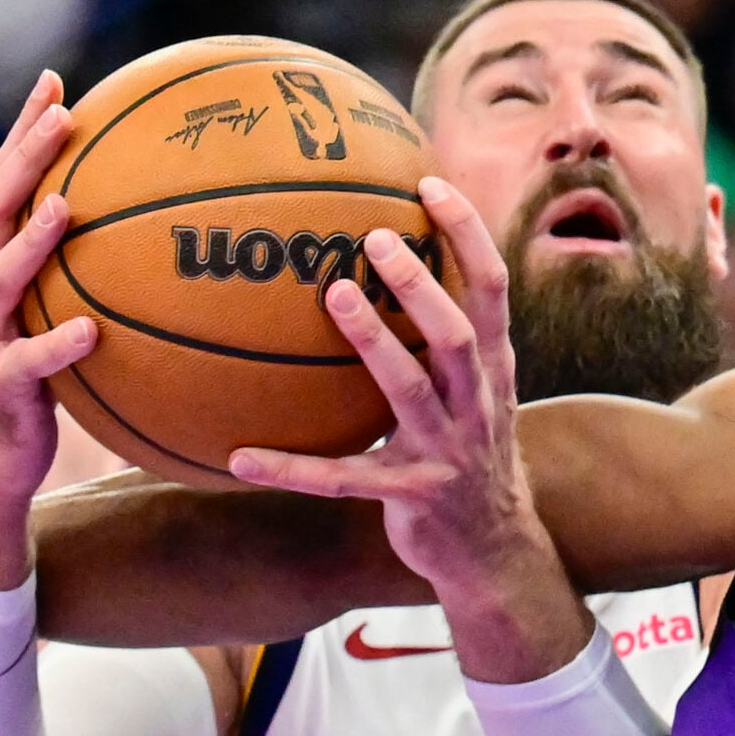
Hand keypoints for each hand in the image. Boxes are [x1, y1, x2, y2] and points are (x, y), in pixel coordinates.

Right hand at [0, 71, 97, 591]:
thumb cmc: (29, 389)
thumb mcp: (50, 322)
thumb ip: (80, 277)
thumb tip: (154, 234)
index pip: (3, 183)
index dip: (23, 132)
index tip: (56, 80)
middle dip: (23, 158)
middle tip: (60, 115)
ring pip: (1, 278)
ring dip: (33, 242)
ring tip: (68, 208)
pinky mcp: (2, 390)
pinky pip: (30, 364)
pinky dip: (57, 345)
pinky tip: (91, 330)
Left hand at [230, 177, 593, 680]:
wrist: (494, 552)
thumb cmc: (468, 455)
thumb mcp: (475, 393)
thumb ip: (446, 340)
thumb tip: (390, 267)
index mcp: (492, 370)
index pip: (492, 289)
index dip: (467, 234)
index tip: (429, 184)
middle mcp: (477, 404)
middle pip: (458, 332)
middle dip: (422, 284)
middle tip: (374, 237)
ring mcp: (446, 452)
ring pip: (410, 389)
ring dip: (374, 341)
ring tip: (335, 298)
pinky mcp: (411, 497)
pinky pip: (343, 478)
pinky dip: (291, 469)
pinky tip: (240, 458)